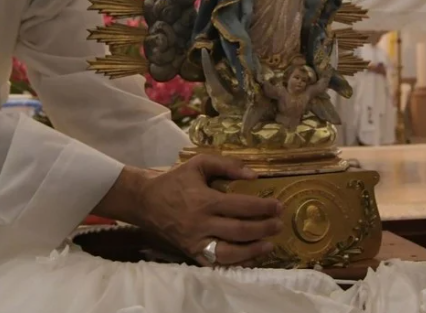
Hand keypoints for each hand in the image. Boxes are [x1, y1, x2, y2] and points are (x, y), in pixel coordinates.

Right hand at [96, 157, 282, 265]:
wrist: (146, 201)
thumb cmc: (175, 180)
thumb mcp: (199, 164)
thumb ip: (227, 165)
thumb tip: (254, 175)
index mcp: (204, 200)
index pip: (241, 207)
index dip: (263, 208)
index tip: (278, 206)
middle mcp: (201, 224)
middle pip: (240, 231)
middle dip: (264, 228)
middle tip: (279, 224)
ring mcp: (196, 242)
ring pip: (230, 252)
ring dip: (254, 249)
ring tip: (270, 243)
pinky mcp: (192, 253)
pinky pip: (217, 262)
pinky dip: (236, 261)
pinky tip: (251, 256)